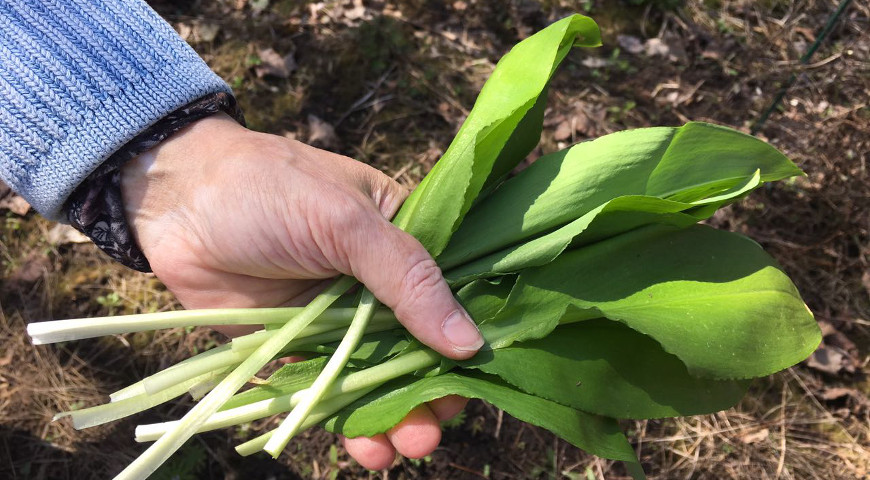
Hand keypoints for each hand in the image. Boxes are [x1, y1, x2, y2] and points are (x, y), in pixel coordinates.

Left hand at [121, 113, 482, 469]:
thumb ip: (408, 278)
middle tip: (433, 427)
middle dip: (430, 390)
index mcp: (401, 239)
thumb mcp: (346, 222)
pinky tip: (368, 447)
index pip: (451, 292)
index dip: (466, 337)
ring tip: (406, 448)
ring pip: (377, 375)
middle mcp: (376, 282)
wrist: (176, 200)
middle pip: (418, 345)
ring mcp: (337, 317)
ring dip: (395, 414)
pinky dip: (348, 419)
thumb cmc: (267, 189)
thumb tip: (469, 342)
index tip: (478, 377)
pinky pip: (329, 388)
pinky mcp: (297, 345)